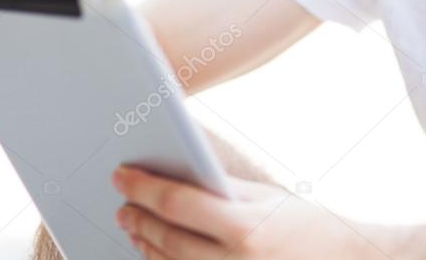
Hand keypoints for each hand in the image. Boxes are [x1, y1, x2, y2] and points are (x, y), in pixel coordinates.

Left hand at [111, 165, 391, 258]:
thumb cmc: (304, 225)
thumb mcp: (265, 197)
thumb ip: (222, 190)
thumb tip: (175, 176)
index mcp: (244, 227)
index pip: (178, 203)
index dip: (143, 188)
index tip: (121, 175)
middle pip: (168, 239)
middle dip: (140, 218)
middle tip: (122, 203)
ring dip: (147, 244)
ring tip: (134, 225)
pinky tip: (155, 250)